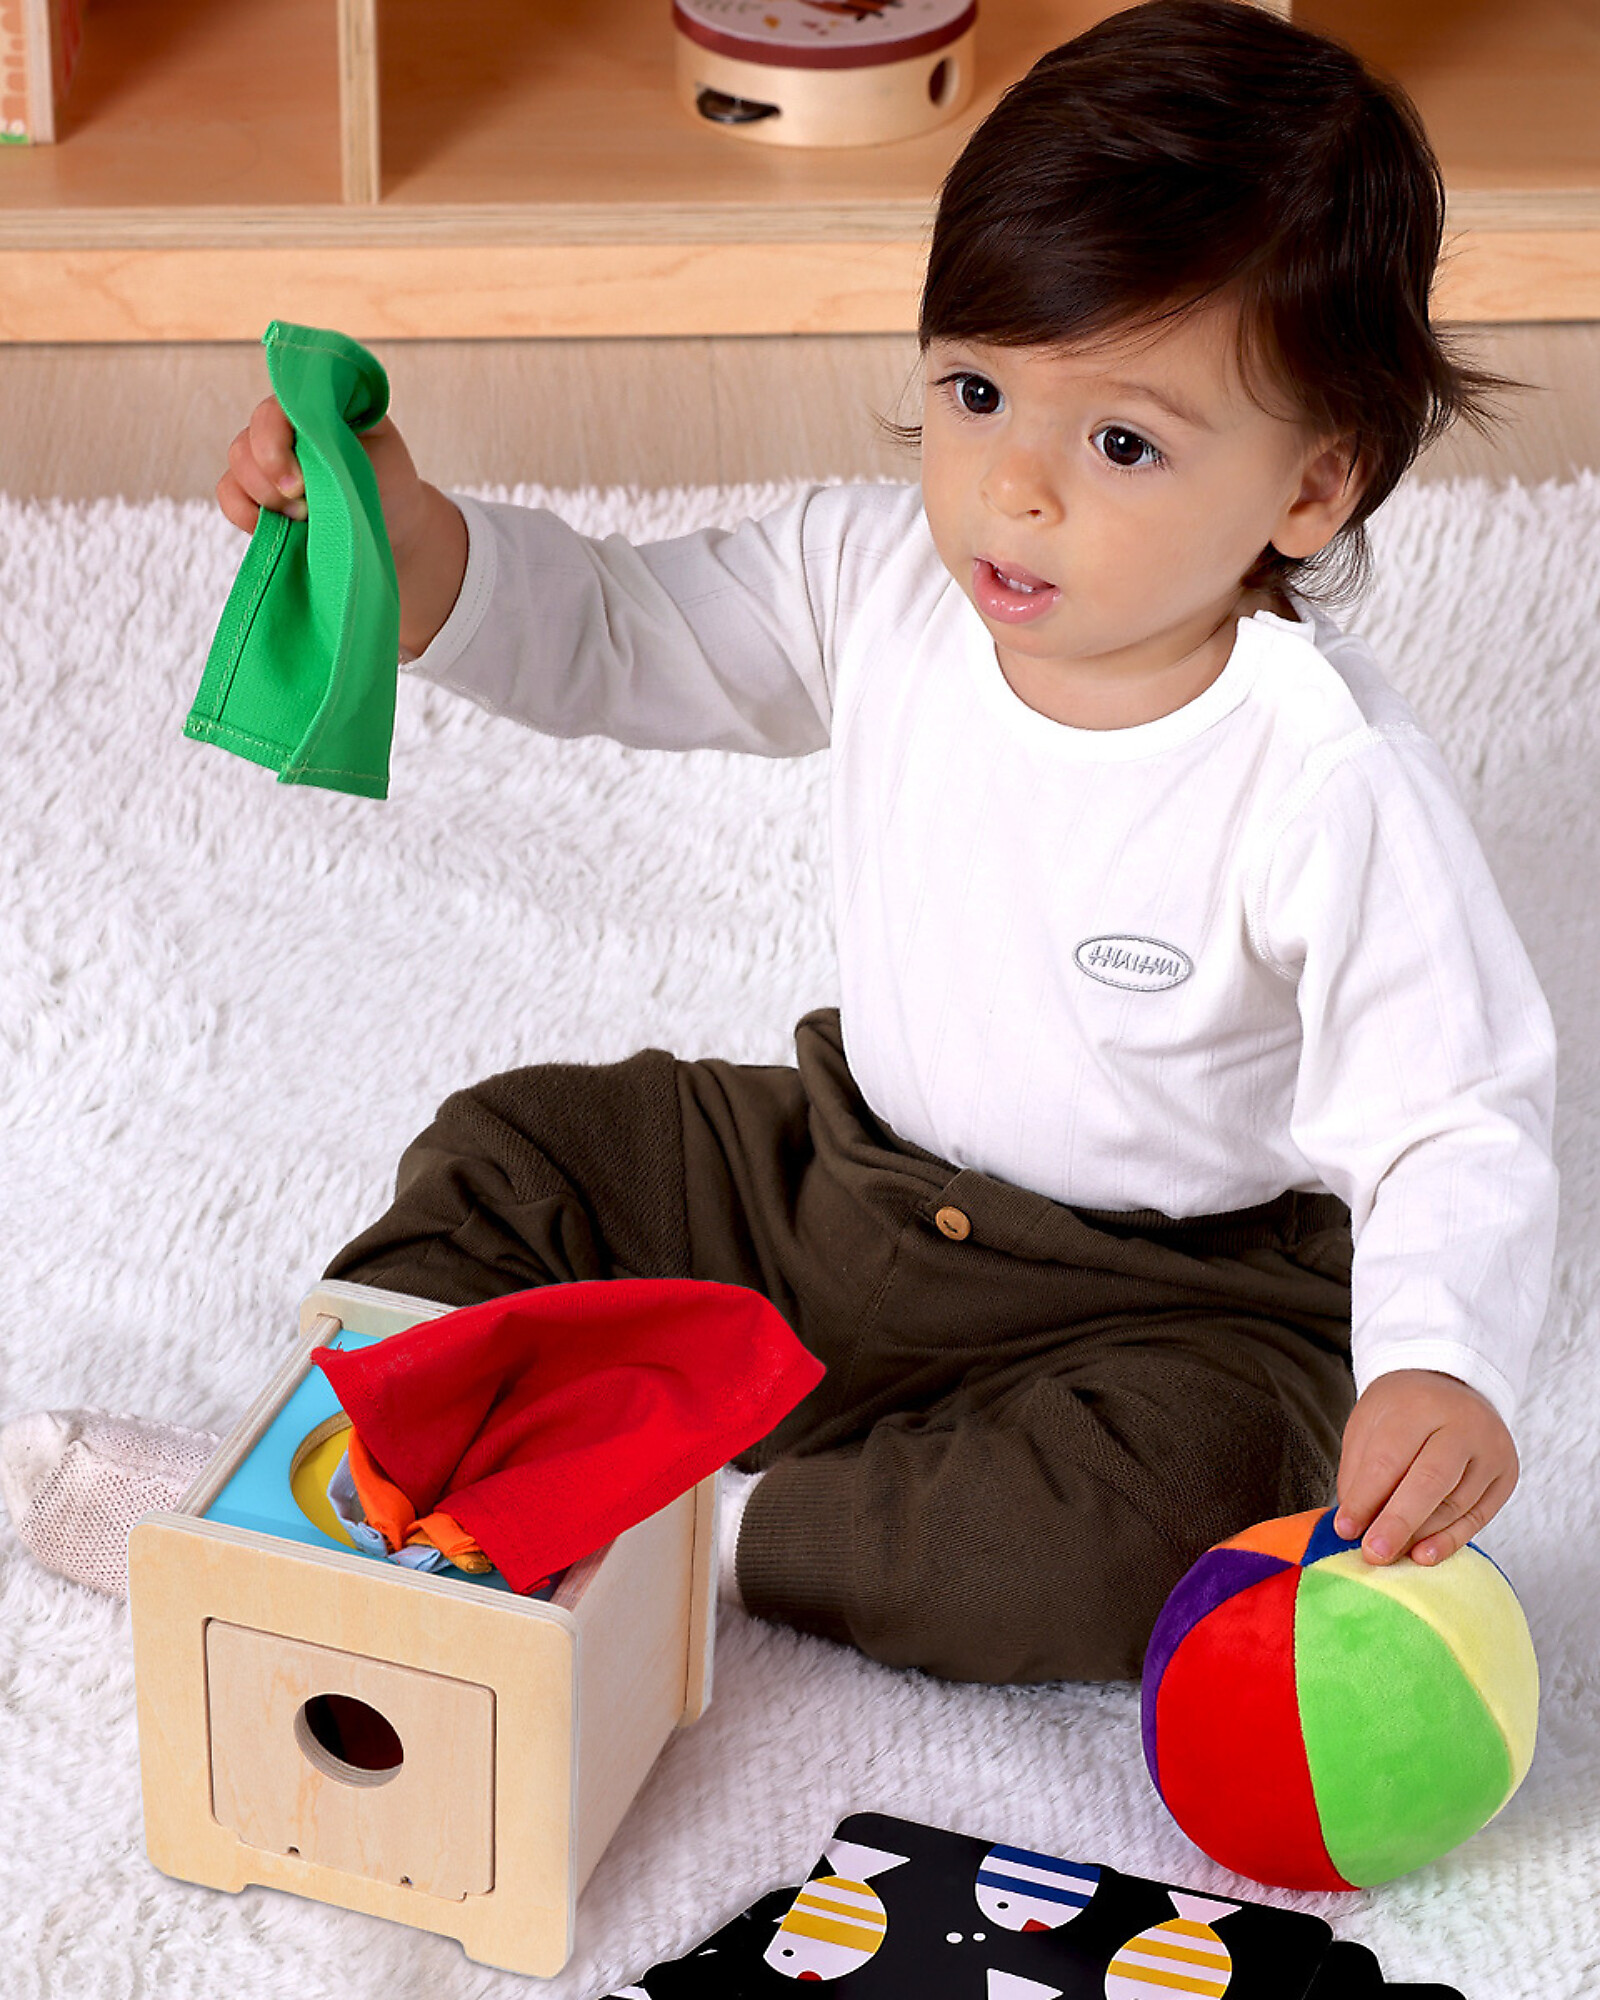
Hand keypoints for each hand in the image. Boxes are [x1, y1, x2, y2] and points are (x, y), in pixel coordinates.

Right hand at [216, 395, 466, 656]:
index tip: (299, 484)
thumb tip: (306, 453)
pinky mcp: (256, 493)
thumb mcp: (380, 452)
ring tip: (302, 518)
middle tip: (304, 506)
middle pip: (247, 441)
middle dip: (270, 479)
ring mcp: (264, 460)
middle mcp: (281, 428)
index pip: (273, 410)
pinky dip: (244, 513)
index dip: (273, 445)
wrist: (391, 522)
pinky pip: (229, 495)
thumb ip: (341, 441)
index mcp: (310, 408)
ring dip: (263, 497)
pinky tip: (273, 527)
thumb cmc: (388, 481)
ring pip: (236, 466)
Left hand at [1334, 1369, 1517, 1566]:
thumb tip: (1353, 1526)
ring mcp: (1492, 1450)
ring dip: (1421, 1535)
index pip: (1390, 1459)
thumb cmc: (1401, 1410)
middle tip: (1372, 1554)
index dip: (1366, 1499)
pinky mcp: (1507, 1474)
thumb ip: (1360, 1472)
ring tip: (1391, 1556)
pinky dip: (1450, 1540)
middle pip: (1430, 1482)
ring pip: (1456, 1504)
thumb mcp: (1369, 1424)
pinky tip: (1425, 1555)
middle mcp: (1463, 1425)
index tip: (1345, 1530)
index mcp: (1419, 1405)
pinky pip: (1478, 1516)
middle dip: (1398, 1523)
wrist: (1452, 1385)